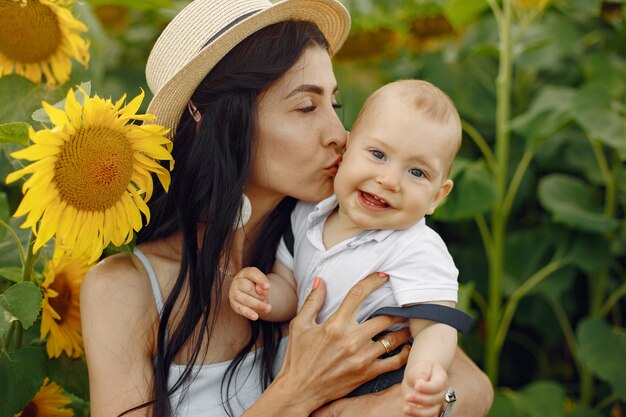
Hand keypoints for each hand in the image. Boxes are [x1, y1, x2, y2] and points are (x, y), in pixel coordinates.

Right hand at [228, 267, 270, 319]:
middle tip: (266, 297)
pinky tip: (256, 316)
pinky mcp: (234, 304)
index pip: (252, 274)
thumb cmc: (257, 285)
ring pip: (246, 300)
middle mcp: (236, 282)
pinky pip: (241, 309)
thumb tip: (262, 290)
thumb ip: (263, 283)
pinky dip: (249, 313)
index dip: (260, 280)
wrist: (251, 293)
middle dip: (260, 295)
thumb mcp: (262, 281)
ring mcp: (233, 294)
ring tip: (268, 308)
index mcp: (245, 273)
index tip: (268, 287)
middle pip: (249, 288)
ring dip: (258, 304)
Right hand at [273, 272, 411, 412]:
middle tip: (402, 304)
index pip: (358, 295)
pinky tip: (406, 346)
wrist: (299, 390)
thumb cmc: (297, 357)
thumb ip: (313, 301)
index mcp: (335, 325)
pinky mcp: (367, 373)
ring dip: (402, 329)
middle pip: (384, 316)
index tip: (383, 277)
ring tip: (406, 323)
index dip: (373, 282)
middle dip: (396, 308)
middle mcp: (351, 340)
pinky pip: (394, 361)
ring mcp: (362, 358)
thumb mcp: (299, 325)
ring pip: (393, 338)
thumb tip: (320, 281)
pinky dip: (404, 353)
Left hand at [402, 361, 447, 416]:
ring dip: (418, 412)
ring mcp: (437, 403)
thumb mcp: (421, 367)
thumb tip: (419, 383)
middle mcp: (442, 393)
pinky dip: (417, 416)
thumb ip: (421, 374)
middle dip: (420, 400)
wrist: (419, 377)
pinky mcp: (430, 411)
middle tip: (407, 397)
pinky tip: (409, 413)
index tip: (416, 386)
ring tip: (405, 409)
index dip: (427, 388)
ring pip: (431, 412)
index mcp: (442, 379)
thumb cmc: (420, 370)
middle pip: (435, 400)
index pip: (437, 386)